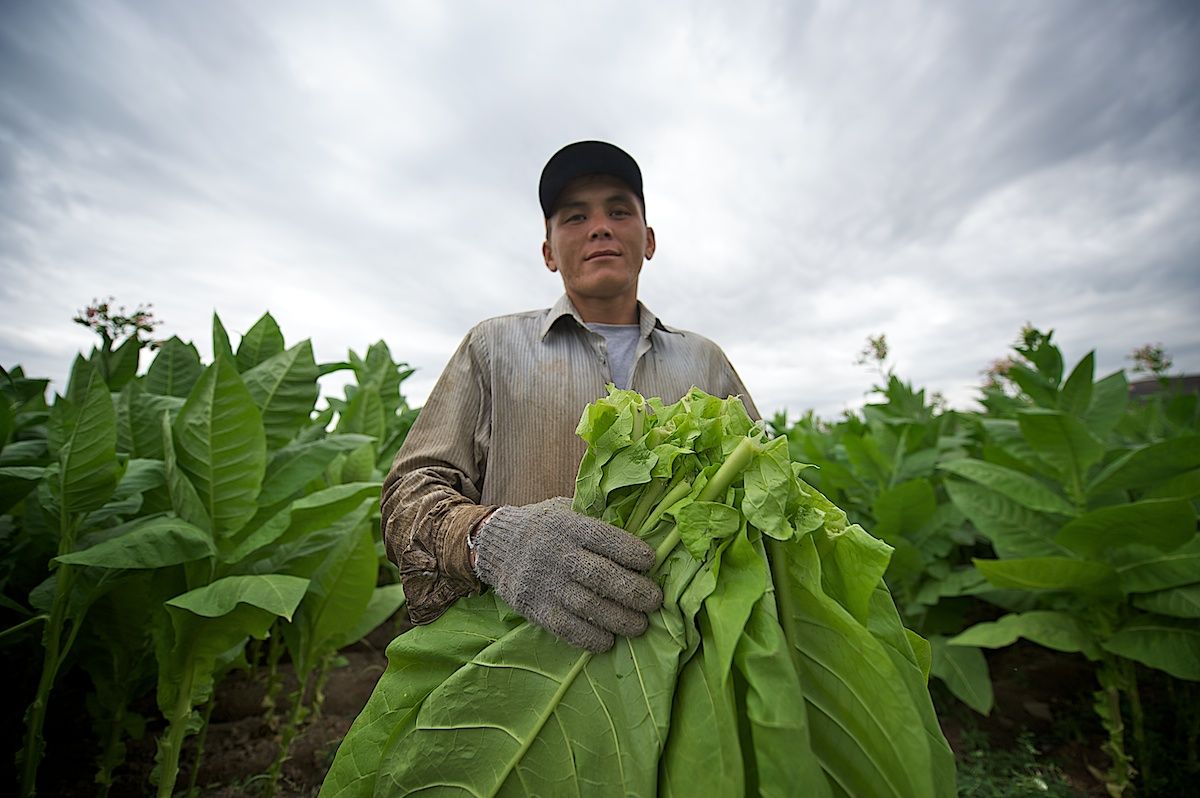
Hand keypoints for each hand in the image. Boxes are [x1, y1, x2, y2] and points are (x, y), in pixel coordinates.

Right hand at [473, 497, 662, 652]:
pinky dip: (590, 638)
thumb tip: (641, 528)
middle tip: (655, 601)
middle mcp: (558, 555)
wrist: (494, 545)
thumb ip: (596, 518)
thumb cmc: (543, 527)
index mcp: (568, 527)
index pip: (605, 539)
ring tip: (640, 625)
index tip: (651, 562)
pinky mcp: (535, 609)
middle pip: (601, 577)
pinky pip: (566, 629)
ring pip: (588, 606)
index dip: (631, 552)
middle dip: (634, 591)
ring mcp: (545, 585)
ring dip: (619, 620)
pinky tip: (608, 640)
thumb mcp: (566, 509)